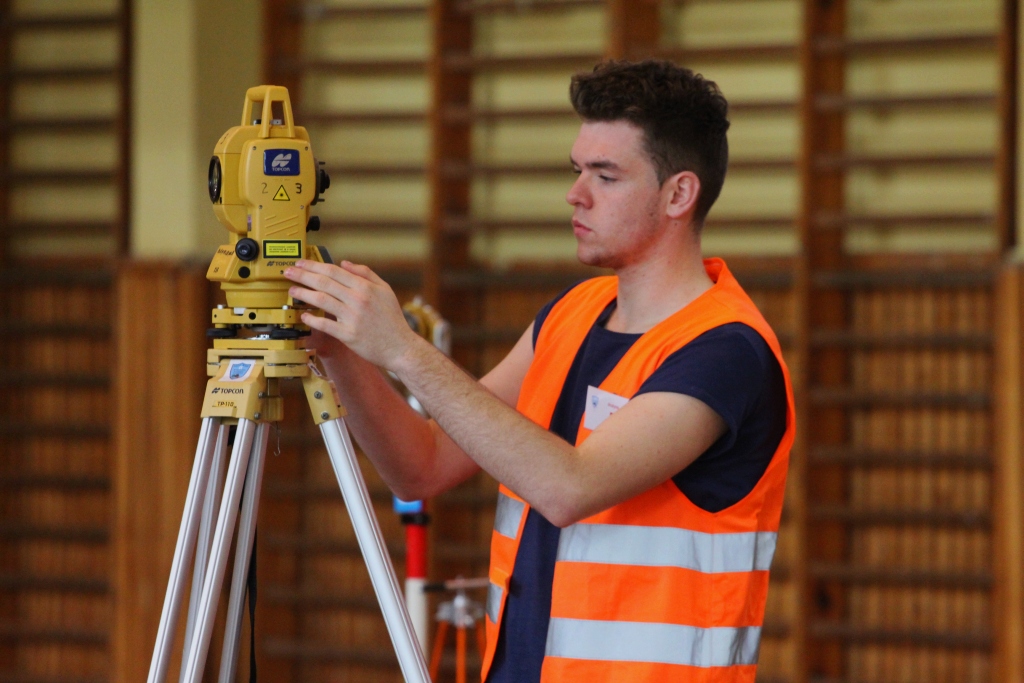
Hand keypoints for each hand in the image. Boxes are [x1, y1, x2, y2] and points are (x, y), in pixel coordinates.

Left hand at [284, 260, 421, 369]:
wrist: (400, 347)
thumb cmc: (392, 319)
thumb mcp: (385, 290)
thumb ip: (366, 274)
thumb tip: (344, 263)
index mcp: (366, 287)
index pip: (334, 271)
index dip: (314, 265)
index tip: (300, 263)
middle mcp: (358, 300)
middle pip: (324, 282)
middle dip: (302, 275)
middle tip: (287, 272)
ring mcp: (352, 318)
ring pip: (321, 300)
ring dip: (303, 294)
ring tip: (292, 290)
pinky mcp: (348, 335)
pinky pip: (325, 324)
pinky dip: (312, 319)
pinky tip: (303, 315)